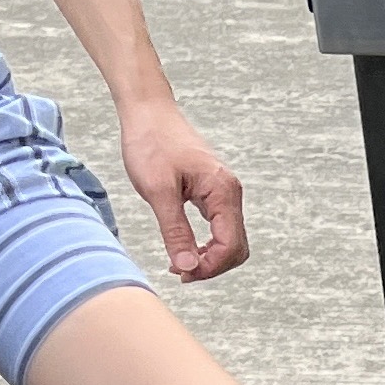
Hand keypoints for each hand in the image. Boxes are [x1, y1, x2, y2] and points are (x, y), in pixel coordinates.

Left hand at [121, 95, 247, 283]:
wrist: (148, 111)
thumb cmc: (151, 142)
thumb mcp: (158, 190)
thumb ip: (175, 231)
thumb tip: (188, 267)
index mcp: (222, 191)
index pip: (230, 246)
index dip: (209, 267)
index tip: (180, 272)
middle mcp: (230, 192)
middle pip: (236, 248)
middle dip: (212, 266)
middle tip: (179, 271)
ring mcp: (224, 192)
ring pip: (230, 240)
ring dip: (210, 258)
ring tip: (179, 262)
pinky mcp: (214, 192)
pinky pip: (221, 228)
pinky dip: (207, 244)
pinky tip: (184, 247)